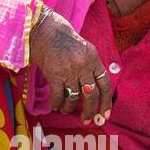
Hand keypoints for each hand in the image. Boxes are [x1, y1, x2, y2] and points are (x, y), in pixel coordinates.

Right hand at [29, 6, 113, 122]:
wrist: (44, 30)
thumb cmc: (63, 40)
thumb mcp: (83, 50)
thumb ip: (90, 67)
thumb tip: (92, 91)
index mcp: (94, 59)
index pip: (104, 84)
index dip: (106, 101)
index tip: (105, 114)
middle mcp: (84, 65)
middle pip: (91, 94)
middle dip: (89, 110)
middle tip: (87, 120)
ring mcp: (69, 70)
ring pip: (74, 97)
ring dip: (70, 108)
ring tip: (66, 110)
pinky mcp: (54, 74)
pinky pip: (59, 95)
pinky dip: (57, 103)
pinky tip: (56, 106)